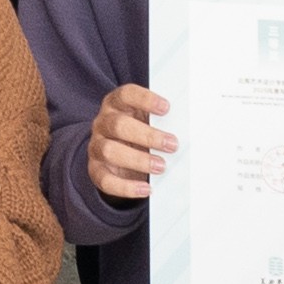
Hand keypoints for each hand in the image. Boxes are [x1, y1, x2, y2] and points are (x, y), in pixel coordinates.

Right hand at [88, 82, 171, 204]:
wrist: (118, 157)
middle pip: (119, 125)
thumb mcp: (146, 122)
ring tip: (162, 166)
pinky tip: (146, 188)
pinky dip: (126, 186)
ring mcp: (97, 146)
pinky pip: (106, 180)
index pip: (126, 95)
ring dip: (139, 160)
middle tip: (172, 144)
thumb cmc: (139, 134)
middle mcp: (103, 123)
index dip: (145, 99)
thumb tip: (188, 130)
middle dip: (148, 135)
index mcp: (116, 105)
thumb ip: (160, 121)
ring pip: (110, 151)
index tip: (166, 108)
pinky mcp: (96, 170)